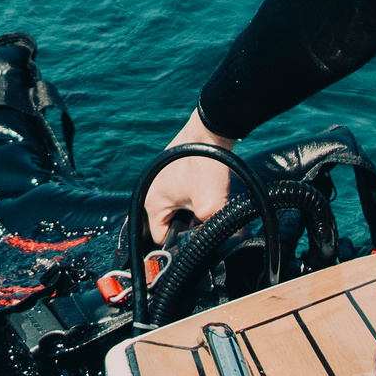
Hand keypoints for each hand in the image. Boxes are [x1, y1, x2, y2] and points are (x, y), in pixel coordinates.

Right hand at [143, 109, 238, 242]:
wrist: (213, 129)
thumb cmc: (207, 165)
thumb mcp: (211, 206)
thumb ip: (214, 231)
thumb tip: (226, 245)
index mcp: (150, 202)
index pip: (162, 238)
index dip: (183, 241)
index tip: (202, 236)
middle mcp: (151, 190)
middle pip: (172, 223)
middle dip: (191, 224)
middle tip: (208, 216)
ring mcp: (162, 178)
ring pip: (180, 208)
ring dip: (195, 209)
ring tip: (210, 201)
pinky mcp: (175, 169)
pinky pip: (184, 193)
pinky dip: (197, 195)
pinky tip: (210, 189)